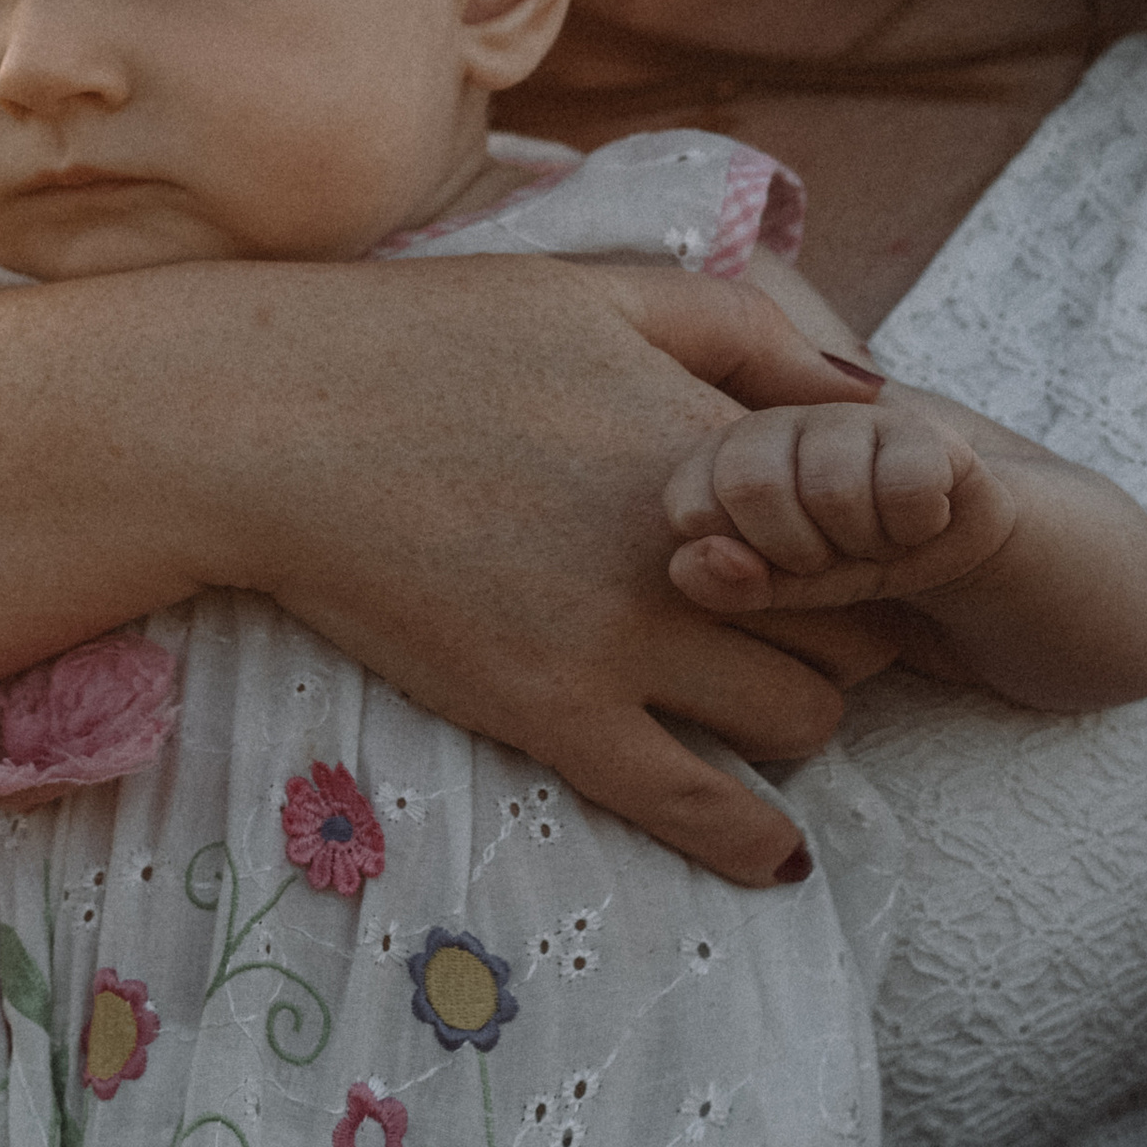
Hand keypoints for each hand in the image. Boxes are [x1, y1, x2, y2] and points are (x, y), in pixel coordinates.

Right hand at [245, 259, 904, 888]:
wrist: (273, 423)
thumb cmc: (427, 339)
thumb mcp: (604, 293)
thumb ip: (749, 334)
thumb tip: (872, 396)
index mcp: (708, 443)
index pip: (865, 523)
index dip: (866, 544)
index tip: (841, 553)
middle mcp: (691, 551)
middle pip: (855, 634)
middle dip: (842, 633)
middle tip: (797, 629)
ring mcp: (622, 642)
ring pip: (800, 725)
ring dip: (794, 720)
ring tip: (750, 702)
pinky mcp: (553, 713)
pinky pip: (697, 809)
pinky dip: (751, 838)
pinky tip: (773, 852)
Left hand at [665, 392, 1016, 615]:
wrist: (984, 568)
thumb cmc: (869, 572)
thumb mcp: (793, 592)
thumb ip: (734, 582)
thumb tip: (691, 562)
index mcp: (731, 455)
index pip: (690, 498)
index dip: (738, 555)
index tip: (781, 570)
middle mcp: (785, 419)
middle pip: (750, 483)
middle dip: (800, 550)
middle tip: (840, 556)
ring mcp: (857, 414)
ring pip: (829, 487)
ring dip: (867, 542)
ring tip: (885, 539)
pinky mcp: (931, 429)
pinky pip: (904, 487)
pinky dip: (918, 528)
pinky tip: (927, 523)